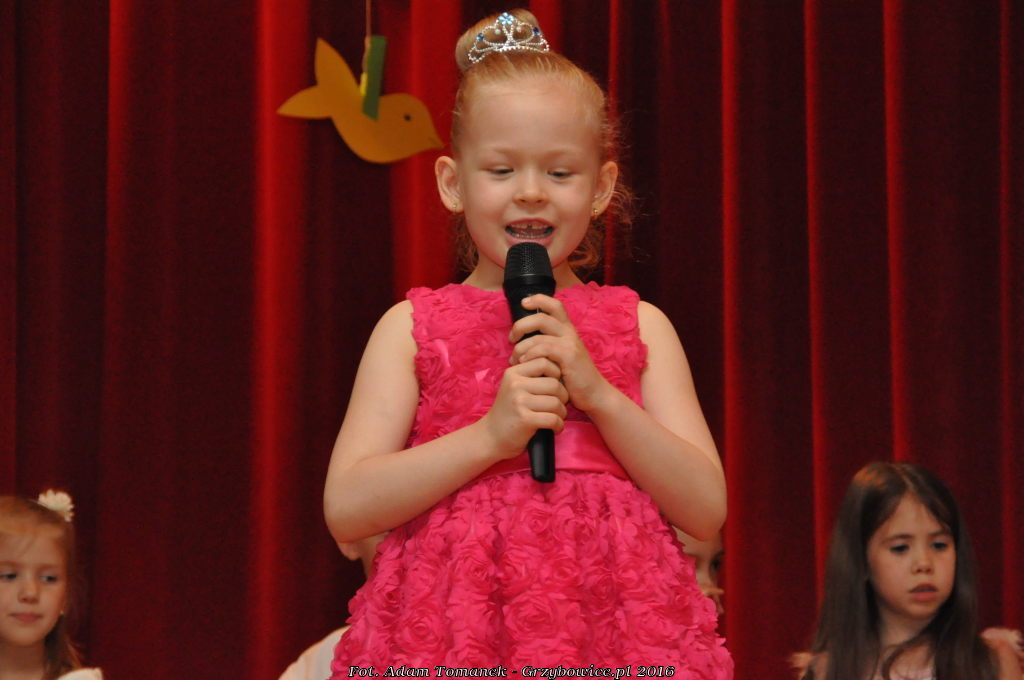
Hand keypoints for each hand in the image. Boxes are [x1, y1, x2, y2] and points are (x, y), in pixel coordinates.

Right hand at [480, 355, 567, 459]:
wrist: (491, 436)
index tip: (553, 387)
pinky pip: (553, 419)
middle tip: (558, 406)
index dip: (556, 373)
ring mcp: (519, 402)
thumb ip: (532, 376)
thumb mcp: (514, 387)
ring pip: (556, 402)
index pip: (544, 362)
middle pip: (554, 383)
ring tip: (556, 417)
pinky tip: (554, 428)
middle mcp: (515, 385)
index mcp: (513, 373)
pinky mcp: (524, 420)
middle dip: (563, 396)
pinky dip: (559, 425)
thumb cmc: (509, 411)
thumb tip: (560, 367)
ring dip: (562, 413)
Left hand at [509, 294, 612, 413]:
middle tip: (511, 338)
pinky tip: (524, 363)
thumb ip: (547, 345)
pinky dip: (530, 354)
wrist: (593, 393)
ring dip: (521, 346)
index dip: (538, 298)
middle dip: (521, 325)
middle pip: (541, 317)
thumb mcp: (561, 356)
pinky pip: (544, 348)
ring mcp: (570, 344)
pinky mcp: (569, 356)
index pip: (555, 305)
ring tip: (514, 359)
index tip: (523, 303)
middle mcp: (569, 333)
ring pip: (538, 335)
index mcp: (567, 329)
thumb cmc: (573, 377)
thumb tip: (523, 339)